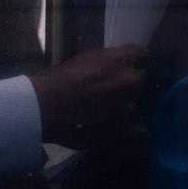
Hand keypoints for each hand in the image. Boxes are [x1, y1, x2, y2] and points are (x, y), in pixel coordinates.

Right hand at [27, 44, 146, 147]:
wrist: (44, 107)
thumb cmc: (58, 80)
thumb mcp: (83, 59)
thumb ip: (105, 62)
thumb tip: (114, 66)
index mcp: (120, 60)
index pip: (143, 55)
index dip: (136, 61)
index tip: (128, 66)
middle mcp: (129, 81)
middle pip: (141, 80)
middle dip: (129, 85)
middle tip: (111, 92)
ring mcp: (128, 108)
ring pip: (136, 106)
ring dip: (124, 109)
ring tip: (105, 115)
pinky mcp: (124, 132)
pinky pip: (140, 133)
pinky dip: (131, 133)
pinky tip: (119, 132)